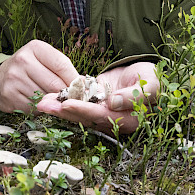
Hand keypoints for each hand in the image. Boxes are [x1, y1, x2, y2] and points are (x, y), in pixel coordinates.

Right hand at [0, 40, 78, 113]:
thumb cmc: (28, 69)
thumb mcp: (43, 60)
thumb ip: (61, 68)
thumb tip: (84, 84)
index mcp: (35, 47)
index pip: (62, 64)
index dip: (74, 79)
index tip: (81, 88)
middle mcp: (22, 60)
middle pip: (54, 84)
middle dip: (64, 94)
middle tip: (68, 98)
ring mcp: (14, 78)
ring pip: (45, 98)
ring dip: (51, 102)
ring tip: (48, 98)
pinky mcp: (9, 95)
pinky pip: (34, 108)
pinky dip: (39, 109)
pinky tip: (35, 102)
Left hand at [34, 61, 158, 134]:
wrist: (147, 74)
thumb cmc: (153, 79)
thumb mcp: (152, 84)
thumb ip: (137, 94)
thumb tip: (115, 103)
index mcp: (128, 119)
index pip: (102, 116)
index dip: (84, 111)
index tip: (67, 104)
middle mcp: (111, 119)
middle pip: (85, 118)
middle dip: (63, 112)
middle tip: (44, 104)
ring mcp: (101, 112)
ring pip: (78, 112)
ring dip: (59, 107)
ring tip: (41, 101)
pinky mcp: (94, 103)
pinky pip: (77, 102)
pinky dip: (63, 98)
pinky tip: (48, 95)